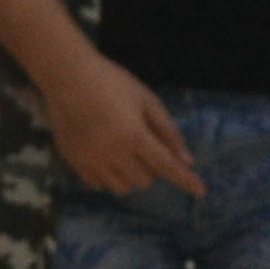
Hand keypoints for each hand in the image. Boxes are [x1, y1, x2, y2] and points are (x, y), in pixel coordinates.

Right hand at [38, 55, 200, 199]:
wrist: (67, 77)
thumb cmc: (111, 82)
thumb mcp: (146, 100)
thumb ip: (167, 131)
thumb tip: (186, 160)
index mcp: (133, 135)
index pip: (166, 166)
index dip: (186, 180)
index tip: (202, 191)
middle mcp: (112, 153)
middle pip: (145, 181)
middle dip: (152, 169)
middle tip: (146, 148)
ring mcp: (91, 160)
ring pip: (122, 187)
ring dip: (131, 176)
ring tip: (126, 155)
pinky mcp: (75, 162)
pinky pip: (99, 184)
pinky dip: (109, 176)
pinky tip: (107, 157)